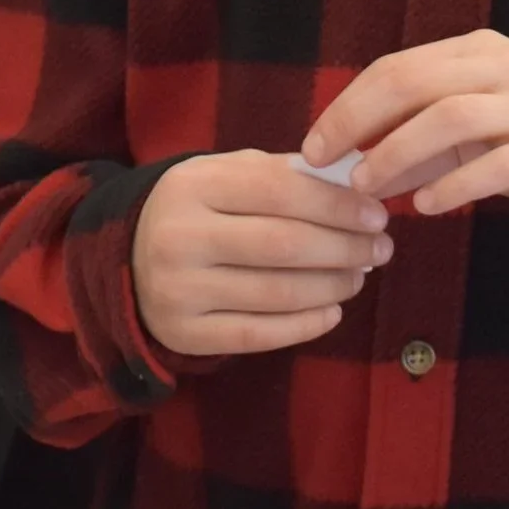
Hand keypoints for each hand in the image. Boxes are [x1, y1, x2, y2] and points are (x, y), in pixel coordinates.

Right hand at [132, 150, 393, 357]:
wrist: (128, 262)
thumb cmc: (198, 212)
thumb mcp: (225, 176)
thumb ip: (282, 173)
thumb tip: (354, 178)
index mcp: (192, 184)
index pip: (279, 191)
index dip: (337, 204)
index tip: (377, 215)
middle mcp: (179, 236)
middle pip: (283, 244)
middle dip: (344, 248)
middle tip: (380, 250)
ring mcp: (178, 289)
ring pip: (277, 292)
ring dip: (332, 286)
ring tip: (358, 278)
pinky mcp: (185, 334)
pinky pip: (260, 334)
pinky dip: (305, 324)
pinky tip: (332, 311)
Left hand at [302, 31, 508, 226]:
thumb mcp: (467, 124)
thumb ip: (411, 136)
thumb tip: (343, 164)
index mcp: (474, 51)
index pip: (397, 68)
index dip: (349, 104)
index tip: (314, 143)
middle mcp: (504, 69)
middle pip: (416, 83)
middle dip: (362, 122)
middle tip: (328, 163)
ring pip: (454, 117)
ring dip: (400, 151)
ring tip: (368, 186)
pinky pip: (498, 166)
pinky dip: (454, 185)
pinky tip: (425, 204)